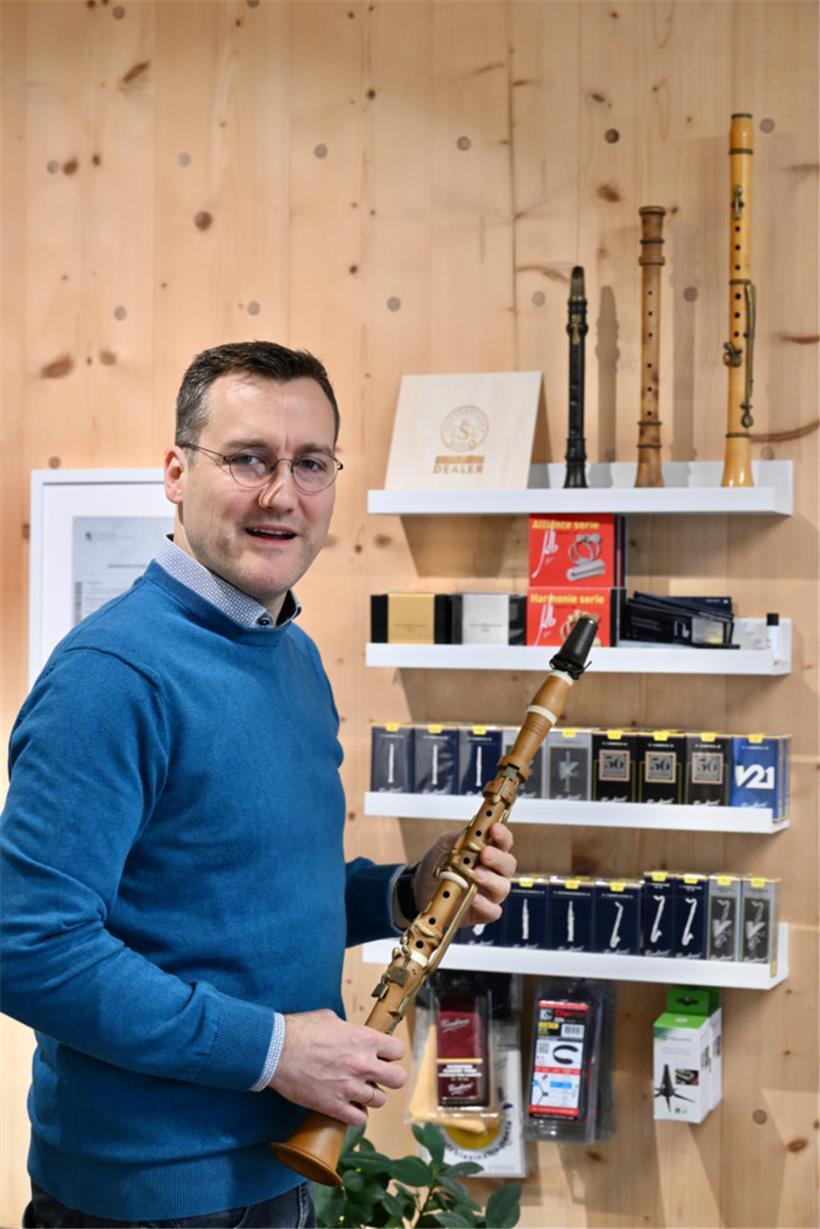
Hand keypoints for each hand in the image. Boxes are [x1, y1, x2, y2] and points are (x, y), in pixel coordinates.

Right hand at [268, 1009, 405, 1124]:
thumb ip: (350, 1030)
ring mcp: (350, 1087)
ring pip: (379, 1101)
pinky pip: (359, 1119)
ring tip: (356, 1091)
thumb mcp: (331, 1019)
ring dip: (370, 1096)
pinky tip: (348, 1106)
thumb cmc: (300, 1030)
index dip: (391, 1054)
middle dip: (389, 1078)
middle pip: (398, 1079)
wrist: (276, 1051)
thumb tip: (354, 1035)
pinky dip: (356, 1114)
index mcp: (364, 1039)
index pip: (398, 1051)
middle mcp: (363, 1064)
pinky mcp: (335, 1107)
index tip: (383, 1056)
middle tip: (376, 1076)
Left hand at [413, 822, 515, 928]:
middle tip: (485, 854)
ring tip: (476, 875)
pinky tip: (474, 899)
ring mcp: (490, 893)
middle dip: (499, 858)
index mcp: (488, 852)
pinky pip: (493, 910)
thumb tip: (469, 831)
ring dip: (492, 880)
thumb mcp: (443, 846)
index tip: (494, 829)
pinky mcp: (483, 912)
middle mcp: (493, 872)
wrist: (420, 890)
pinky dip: (486, 905)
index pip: (503, 842)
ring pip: (504, 887)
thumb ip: (457, 838)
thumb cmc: (437, 866)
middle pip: (509, 864)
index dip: (502, 835)